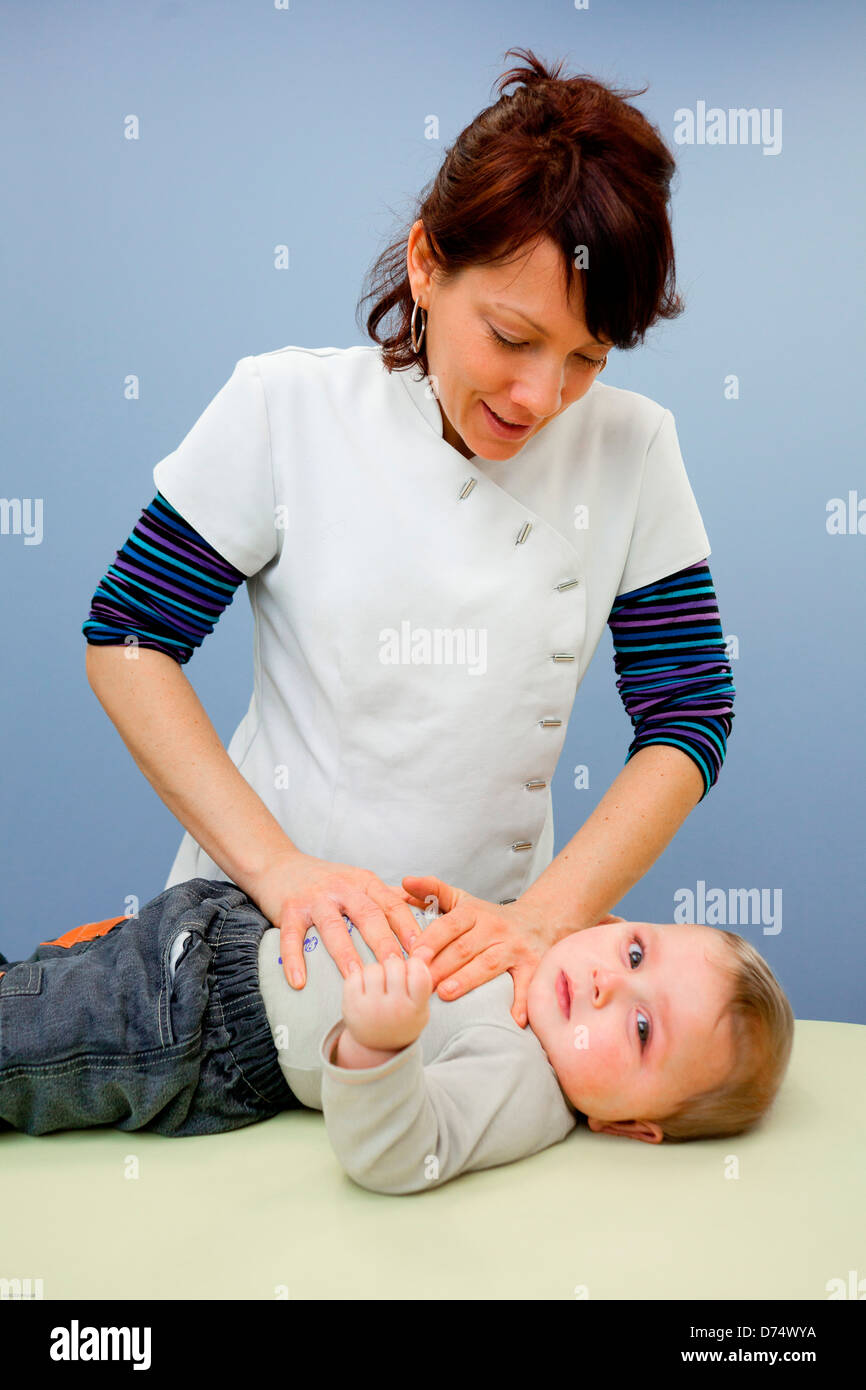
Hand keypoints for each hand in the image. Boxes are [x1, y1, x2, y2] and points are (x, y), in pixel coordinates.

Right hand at [250, 850, 420, 990]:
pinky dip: (294, 959)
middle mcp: (342, 887)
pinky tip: (299, 981)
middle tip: (397, 969)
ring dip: (345, 954)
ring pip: (333, 926)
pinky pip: (292, 936)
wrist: (279, 865)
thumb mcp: (357, 881)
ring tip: (356, 978)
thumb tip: (424, 912)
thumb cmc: (324, 880)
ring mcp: (315, 898)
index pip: (392, 904)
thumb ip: (386, 897)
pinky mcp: (289, 909)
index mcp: (363, 882)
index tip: (423, 951)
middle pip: (368, 915)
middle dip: (385, 943)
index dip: (408, 927)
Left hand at [341, 955, 432, 1052]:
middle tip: (393, 976)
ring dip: (376, 971)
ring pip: (373, 969)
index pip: (419, 974)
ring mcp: (371, 1007)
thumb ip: (422, 982)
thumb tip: (418, 954)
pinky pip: (354, 976)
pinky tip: (365, 988)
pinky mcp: (351, 1005)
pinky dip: (359, 978)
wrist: (376, 1045)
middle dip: (394, 966)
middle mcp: (394, 1009)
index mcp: (415, 1008)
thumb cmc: (401, 1019)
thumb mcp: (420, 1007)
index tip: (412, 968)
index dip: (415, 964)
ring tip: (379, 984)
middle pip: (395, 966)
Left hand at [402, 876, 626, 1027]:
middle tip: (420, 982)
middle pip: (464, 948)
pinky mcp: (533, 965)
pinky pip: (527, 984)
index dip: (431, 940)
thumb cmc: (491, 917)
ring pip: (488, 964)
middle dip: (441, 965)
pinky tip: (513, 1018)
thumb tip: (405, 881)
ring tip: (446, 993)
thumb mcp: (463, 900)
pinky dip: (522, 1001)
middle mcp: (495, 928)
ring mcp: (515, 948)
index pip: (450, 925)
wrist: (540, 921)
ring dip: (467, 979)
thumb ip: (433, 890)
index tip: (413, 956)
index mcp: (475, 913)